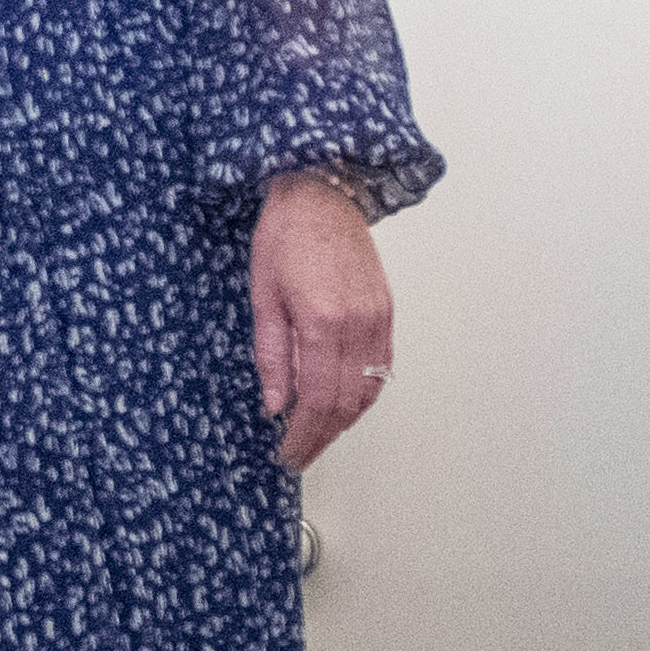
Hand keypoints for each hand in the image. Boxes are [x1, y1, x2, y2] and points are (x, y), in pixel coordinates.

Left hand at [251, 172, 391, 470]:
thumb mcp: (262, 297)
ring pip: (370, 390)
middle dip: (322, 437)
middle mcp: (360, 326)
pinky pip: (381, 367)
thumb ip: (270, 355)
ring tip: (316, 437)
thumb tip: (275, 405)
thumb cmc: (284, 238)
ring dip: (344, 421)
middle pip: (347, 403)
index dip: (303, 435)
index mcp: (323, 323)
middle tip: (297, 456)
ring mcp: (379, 320)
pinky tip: (341, 404)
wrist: (322, 194)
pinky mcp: (387, 312)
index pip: (317, 400)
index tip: (287, 455)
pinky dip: (362, 394)